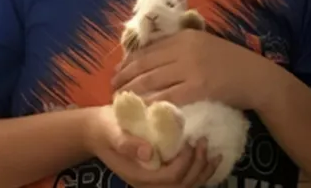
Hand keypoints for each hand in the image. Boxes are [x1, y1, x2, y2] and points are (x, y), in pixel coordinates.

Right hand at [86, 106, 219, 187]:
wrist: (96, 131)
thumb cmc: (105, 127)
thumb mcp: (112, 130)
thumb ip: (127, 142)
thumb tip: (149, 152)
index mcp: (139, 175)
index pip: (171, 177)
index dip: (184, 162)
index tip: (189, 140)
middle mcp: (149, 183)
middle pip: (182, 186)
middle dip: (198, 167)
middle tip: (204, 143)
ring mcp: (154, 180)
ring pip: (186, 186)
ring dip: (203, 172)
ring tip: (214, 153)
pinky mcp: (159, 172)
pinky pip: (183, 179)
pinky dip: (199, 171)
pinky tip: (208, 158)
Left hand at [112, 30, 269, 109]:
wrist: (255, 76)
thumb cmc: (228, 61)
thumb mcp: (203, 45)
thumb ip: (181, 47)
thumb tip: (154, 56)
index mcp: (184, 36)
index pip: (148, 49)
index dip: (128, 61)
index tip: (118, 71)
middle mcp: (185, 48)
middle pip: (145, 64)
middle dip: (125, 77)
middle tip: (113, 88)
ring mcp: (192, 67)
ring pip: (153, 80)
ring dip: (133, 91)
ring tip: (122, 100)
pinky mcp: (199, 87)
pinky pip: (169, 96)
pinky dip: (152, 103)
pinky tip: (143, 109)